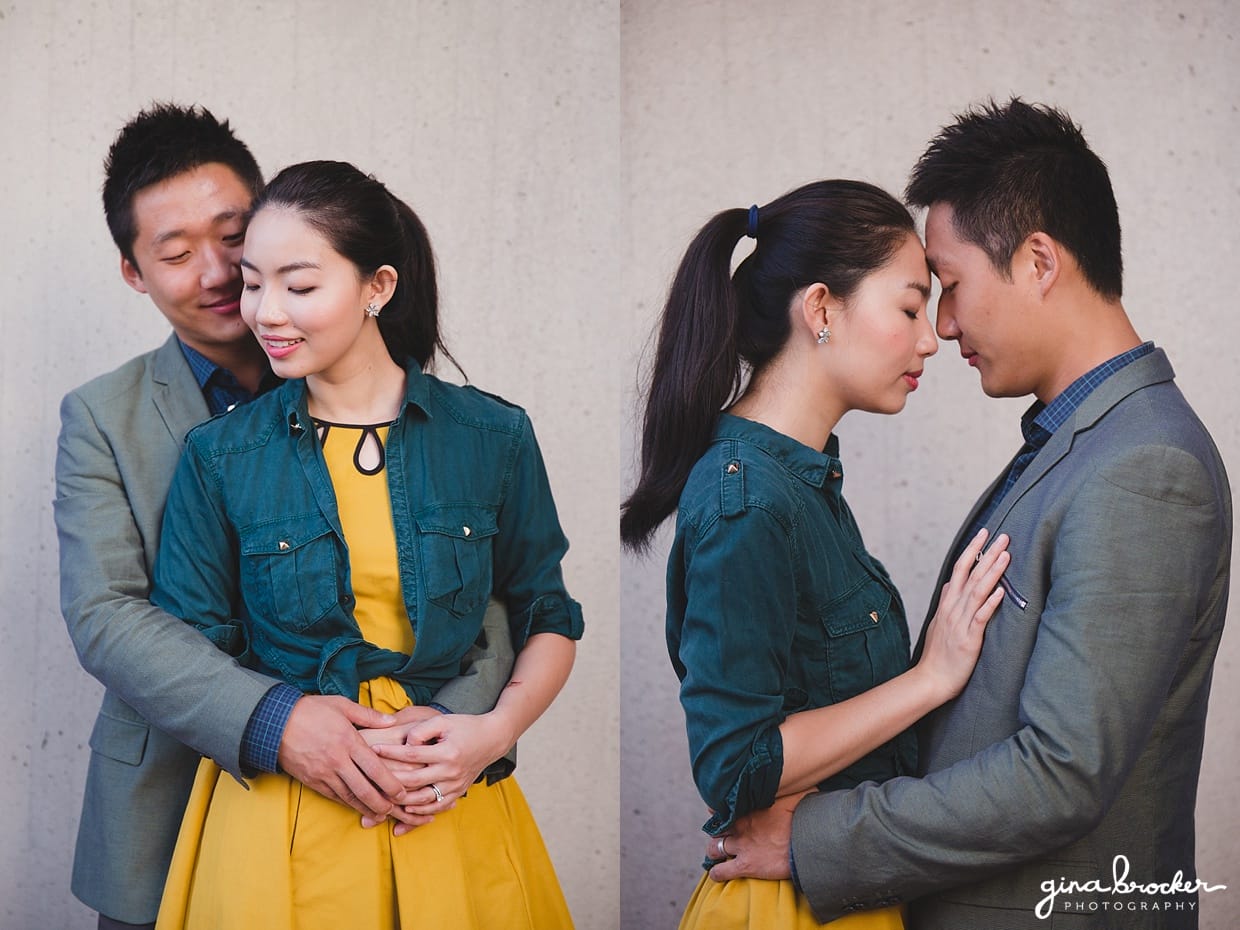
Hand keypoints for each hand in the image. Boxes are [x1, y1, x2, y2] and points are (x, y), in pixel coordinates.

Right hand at [277, 694, 431, 829]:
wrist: (275, 722)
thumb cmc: (311, 710)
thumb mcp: (341, 705)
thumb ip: (368, 715)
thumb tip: (392, 720)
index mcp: (348, 741)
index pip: (375, 768)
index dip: (391, 783)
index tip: (403, 792)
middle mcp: (337, 760)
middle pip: (363, 788)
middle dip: (381, 803)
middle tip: (394, 810)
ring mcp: (323, 773)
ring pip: (348, 797)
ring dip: (365, 807)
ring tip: (379, 814)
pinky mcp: (311, 780)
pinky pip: (333, 796)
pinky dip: (347, 804)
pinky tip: (357, 807)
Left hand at [372, 712, 511, 814]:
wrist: (493, 739)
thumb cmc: (466, 726)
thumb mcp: (445, 721)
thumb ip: (422, 730)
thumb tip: (405, 743)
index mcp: (447, 752)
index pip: (412, 754)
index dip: (391, 752)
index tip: (373, 749)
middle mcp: (451, 771)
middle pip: (414, 781)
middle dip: (389, 781)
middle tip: (370, 779)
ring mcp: (455, 785)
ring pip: (423, 800)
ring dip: (401, 802)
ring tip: (382, 799)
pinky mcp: (457, 793)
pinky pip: (436, 808)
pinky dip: (420, 813)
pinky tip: (404, 812)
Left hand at [705, 791, 811, 881]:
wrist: (807, 842)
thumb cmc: (803, 817)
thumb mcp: (796, 793)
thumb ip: (789, 784)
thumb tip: (796, 776)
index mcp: (750, 808)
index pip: (723, 806)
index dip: (720, 811)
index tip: (720, 813)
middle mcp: (741, 826)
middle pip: (716, 828)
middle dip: (717, 832)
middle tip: (725, 836)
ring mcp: (741, 846)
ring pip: (713, 849)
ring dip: (714, 851)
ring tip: (719, 853)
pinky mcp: (746, 866)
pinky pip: (721, 872)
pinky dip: (717, 874)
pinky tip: (717, 874)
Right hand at [917, 528, 1008, 701]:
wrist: (931, 679)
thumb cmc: (938, 653)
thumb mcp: (938, 622)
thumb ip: (945, 600)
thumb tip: (950, 582)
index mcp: (947, 603)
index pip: (960, 568)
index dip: (972, 549)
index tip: (984, 533)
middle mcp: (953, 608)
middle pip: (971, 575)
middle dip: (987, 553)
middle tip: (1003, 536)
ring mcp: (960, 623)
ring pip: (977, 591)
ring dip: (992, 572)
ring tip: (1006, 555)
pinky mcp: (968, 639)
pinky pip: (980, 618)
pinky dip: (990, 604)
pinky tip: (1001, 592)